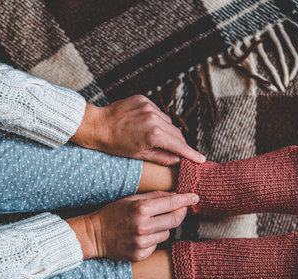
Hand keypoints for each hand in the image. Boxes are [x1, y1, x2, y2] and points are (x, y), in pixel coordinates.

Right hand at [67, 191, 198, 260]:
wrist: (95, 235)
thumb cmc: (113, 213)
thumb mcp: (132, 199)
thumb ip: (155, 197)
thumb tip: (176, 195)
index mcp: (141, 209)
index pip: (172, 203)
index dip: (186, 199)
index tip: (195, 197)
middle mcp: (143, 226)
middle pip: (175, 219)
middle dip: (181, 212)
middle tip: (182, 207)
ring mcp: (142, 242)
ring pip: (167, 233)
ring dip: (165, 226)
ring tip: (151, 223)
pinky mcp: (141, 254)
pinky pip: (158, 244)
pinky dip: (155, 238)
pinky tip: (142, 235)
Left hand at [70, 95, 204, 164]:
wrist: (96, 125)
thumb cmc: (114, 144)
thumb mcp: (139, 155)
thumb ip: (162, 158)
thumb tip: (178, 161)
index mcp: (154, 135)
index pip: (179, 146)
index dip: (191, 154)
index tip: (201, 160)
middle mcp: (155, 119)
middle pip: (177, 133)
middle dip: (180, 144)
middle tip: (181, 153)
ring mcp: (149, 107)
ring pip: (168, 122)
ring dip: (168, 132)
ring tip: (158, 140)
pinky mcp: (143, 100)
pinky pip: (158, 112)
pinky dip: (158, 121)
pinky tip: (148, 127)